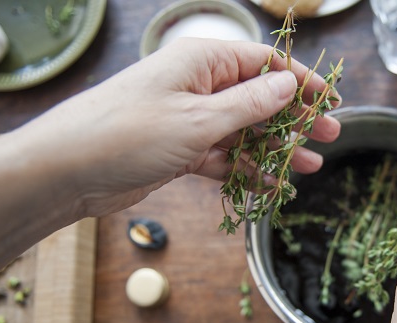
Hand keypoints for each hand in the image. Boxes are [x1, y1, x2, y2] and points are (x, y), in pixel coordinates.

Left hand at [0, 38, 341, 294]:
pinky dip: (246, 171)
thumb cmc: (128, 133)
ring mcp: (188, 120)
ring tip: (308, 167)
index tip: (330, 101)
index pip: (263, 62)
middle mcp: (197, 86)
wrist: (66, 172)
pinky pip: (223, 157)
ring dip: (275, 149)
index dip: (300, 80)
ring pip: (244, 131)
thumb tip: (289, 83)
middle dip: (294, 118)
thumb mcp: (198, 118)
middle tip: (330, 136)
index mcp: (201, 62)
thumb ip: (249, 104)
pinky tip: (272, 186)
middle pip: (258, 97)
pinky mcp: (179, 150)